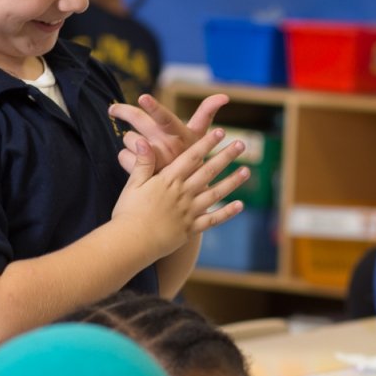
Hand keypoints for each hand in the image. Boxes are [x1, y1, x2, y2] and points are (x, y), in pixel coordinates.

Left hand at [111, 93, 229, 173]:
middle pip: (138, 121)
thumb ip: (207, 113)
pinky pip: (123, 156)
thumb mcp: (200, 137)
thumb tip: (223, 96)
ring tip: (143, 149)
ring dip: (132, 141)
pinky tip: (137, 163)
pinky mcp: (140, 175)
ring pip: (129, 138)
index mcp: (180, 136)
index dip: (155, 108)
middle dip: (123, 111)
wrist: (184, 198)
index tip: (143, 97)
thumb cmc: (191, 159)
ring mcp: (152, 162)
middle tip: (113, 109)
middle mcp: (166, 146)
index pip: (165, 118)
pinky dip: (127, 158)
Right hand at [112, 129, 248, 258]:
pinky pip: (213, 219)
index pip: (191, 157)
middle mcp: (183, 193)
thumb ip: (142, 163)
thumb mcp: (132, 184)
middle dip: (225, 156)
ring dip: (232, 182)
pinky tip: (240, 205)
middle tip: (241, 145)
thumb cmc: (128, 213)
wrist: (132, 242)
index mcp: (168, 180)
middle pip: (208, 171)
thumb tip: (145, 141)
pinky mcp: (191, 229)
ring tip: (247, 171)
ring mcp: (189, 211)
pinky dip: (227, 212)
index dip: (206, 143)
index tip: (220, 132)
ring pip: (215, 193)